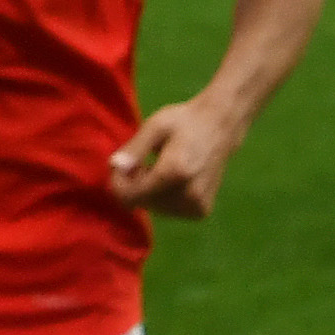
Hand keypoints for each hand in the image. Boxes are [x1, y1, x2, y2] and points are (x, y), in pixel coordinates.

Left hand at [108, 95, 245, 216]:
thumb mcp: (154, 126)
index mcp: (175, 172)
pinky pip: (168, 210)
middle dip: (134, 184)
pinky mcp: (201, 212)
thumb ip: (134, 149)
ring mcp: (197, 206)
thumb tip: (114, 166)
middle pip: (141, 202)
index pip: (132, 196)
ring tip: (159, 167)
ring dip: (148, 191)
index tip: (121, 164)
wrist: (220, 127)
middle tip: (144, 161)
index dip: (118, 182)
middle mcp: (188, 195)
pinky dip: (163, 196)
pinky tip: (171, 178)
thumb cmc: (184, 122)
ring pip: (154, 208)